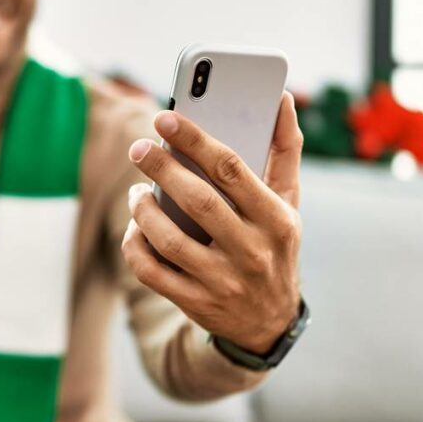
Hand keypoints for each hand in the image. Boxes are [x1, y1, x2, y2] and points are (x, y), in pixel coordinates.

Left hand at [121, 93, 303, 353]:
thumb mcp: (288, 202)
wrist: (269, 322)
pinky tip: (134, 228)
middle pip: (198, 202)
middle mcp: (251, 251)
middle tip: (138, 148)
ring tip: (136, 191)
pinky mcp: (196, 302)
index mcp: (276, 219)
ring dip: (143, 210)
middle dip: (162, 169)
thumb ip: (284, 150)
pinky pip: (152, 272)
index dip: (196, 141)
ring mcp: (222, 281)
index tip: (165, 119)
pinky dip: (135, 247)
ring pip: (169, 240)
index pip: (232, 170)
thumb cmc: (274, 245)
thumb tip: (279, 98)